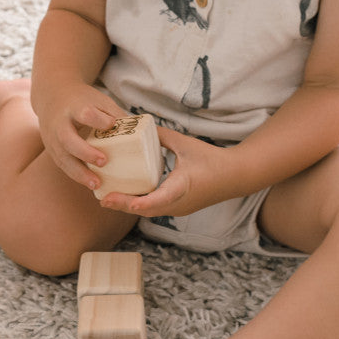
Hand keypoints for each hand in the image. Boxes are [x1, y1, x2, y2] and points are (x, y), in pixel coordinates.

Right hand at [35, 85, 128, 190]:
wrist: (53, 96)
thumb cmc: (82, 100)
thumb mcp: (99, 101)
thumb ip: (116, 117)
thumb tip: (144, 135)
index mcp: (75, 107)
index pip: (85, 113)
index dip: (98, 120)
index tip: (111, 124)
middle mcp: (60, 123)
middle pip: (68, 139)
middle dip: (85, 152)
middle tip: (103, 161)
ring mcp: (52, 138)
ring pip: (63, 157)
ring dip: (79, 172)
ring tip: (96, 184)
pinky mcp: (52, 150)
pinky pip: (62, 165)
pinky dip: (76, 175)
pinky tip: (90, 184)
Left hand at [99, 126, 244, 217]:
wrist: (235, 176)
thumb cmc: (212, 159)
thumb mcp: (185, 143)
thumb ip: (161, 135)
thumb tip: (139, 126)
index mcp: (181, 187)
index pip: (158, 199)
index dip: (139, 202)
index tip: (122, 202)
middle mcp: (178, 203)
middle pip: (146, 209)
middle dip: (123, 205)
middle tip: (102, 199)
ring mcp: (178, 209)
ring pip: (149, 211)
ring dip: (129, 207)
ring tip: (107, 198)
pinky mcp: (178, 208)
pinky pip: (155, 209)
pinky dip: (140, 204)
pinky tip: (126, 196)